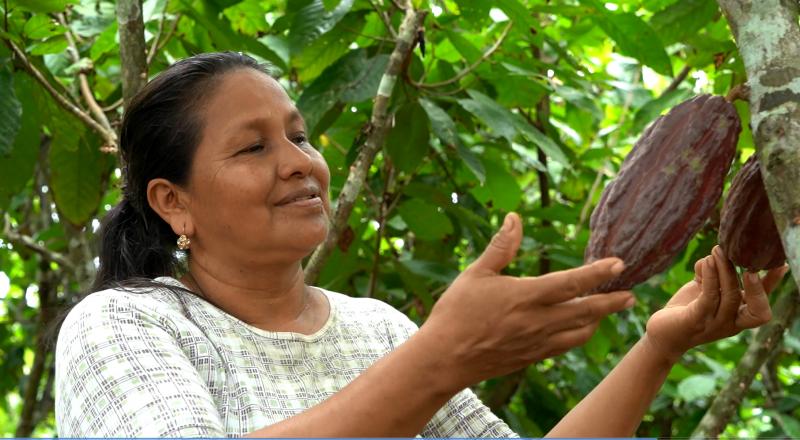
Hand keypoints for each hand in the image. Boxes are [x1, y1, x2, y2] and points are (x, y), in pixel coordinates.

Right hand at [421, 213, 635, 389]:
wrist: (444, 359)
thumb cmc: (455, 312)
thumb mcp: (475, 274)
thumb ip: (500, 247)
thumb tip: (514, 218)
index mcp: (525, 296)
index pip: (571, 283)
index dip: (598, 273)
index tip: (619, 264)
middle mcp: (537, 321)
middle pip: (586, 311)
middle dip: (611, 302)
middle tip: (631, 295)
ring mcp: (537, 342)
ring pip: (580, 332)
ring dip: (598, 320)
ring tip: (608, 309)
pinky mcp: (532, 357)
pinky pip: (565, 346)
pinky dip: (579, 335)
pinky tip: (580, 328)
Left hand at [644, 245, 787, 363]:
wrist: (662, 332)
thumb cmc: (686, 309)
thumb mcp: (703, 289)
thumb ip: (713, 274)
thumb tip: (716, 253)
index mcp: (739, 315)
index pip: (762, 303)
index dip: (772, 285)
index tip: (779, 264)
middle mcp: (732, 322)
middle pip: (756, 308)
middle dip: (756, 284)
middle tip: (748, 259)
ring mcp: (715, 324)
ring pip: (730, 297)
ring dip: (726, 270)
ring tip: (718, 250)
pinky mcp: (696, 320)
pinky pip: (709, 297)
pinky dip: (711, 277)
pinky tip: (706, 261)